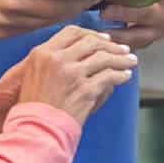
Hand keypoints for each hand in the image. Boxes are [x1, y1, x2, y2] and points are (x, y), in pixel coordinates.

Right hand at [15, 26, 139, 121]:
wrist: (35, 129)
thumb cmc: (33, 107)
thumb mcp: (32, 75)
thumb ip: (50, 60)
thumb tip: (75, 51)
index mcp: (43, 53)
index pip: (72, 33)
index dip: (91, 34)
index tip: (104, 38)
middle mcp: (58, 60)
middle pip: (91, 42)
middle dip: (111, 45)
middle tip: (123, 49)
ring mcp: (73, 74)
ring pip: (104, 58)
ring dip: (121, 58)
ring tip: (131, 61)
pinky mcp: (85, 90)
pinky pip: (109, 77)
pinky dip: (121, 75)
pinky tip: (125, 76)